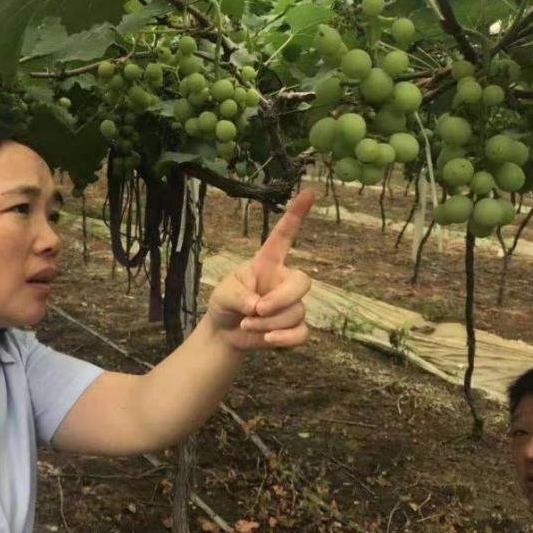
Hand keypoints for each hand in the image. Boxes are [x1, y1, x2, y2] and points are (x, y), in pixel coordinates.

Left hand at [206, 189, 315, 351]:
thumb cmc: (224, 304)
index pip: (284, 235)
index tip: (309, 192)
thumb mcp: (223, 293)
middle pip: (303, 282)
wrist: (224, 334)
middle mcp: (283, 280)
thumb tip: (257, 306)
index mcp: (267, 263)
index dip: (296, 214)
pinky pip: (301, 332)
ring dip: (269, 323)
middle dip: (282, 299)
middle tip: (258, 310)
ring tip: (247, 324)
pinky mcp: (294, 327)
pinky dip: (285, 339)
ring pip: (296, 312)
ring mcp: (292, 304)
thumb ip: (238, 295)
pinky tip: (269, 341)